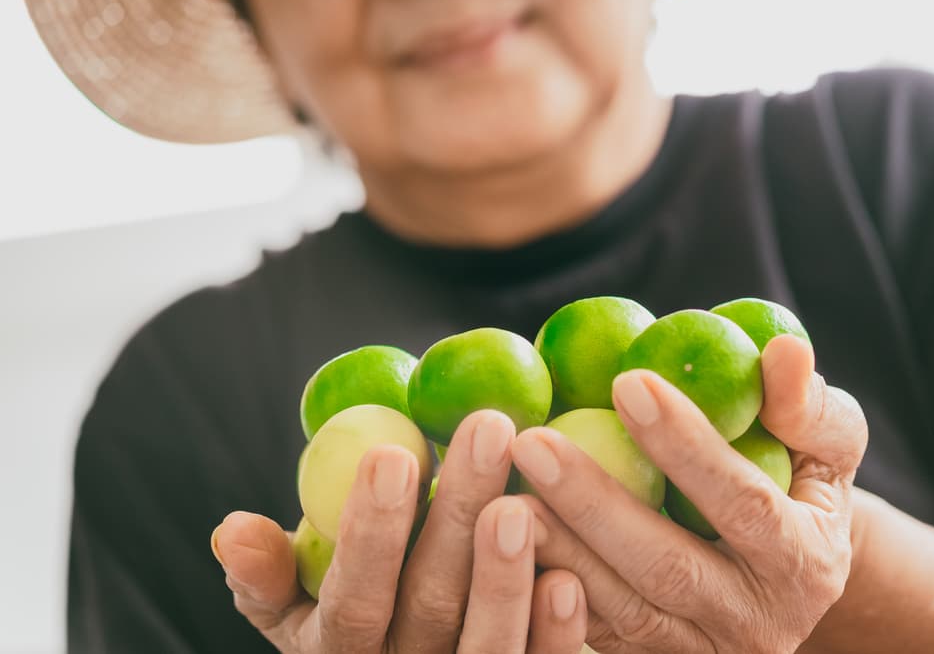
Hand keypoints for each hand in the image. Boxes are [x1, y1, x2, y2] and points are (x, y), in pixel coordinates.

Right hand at [211, 410, 587, 652]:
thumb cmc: (351, 616)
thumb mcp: (297, 610)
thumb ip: (269, 575)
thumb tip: (233, 530)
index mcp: (340, 648)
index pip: (352, 598)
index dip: (371, 532)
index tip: (393, 452)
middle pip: (430, 604)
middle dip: (456, 517)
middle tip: (488, 430)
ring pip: (485, 643)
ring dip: (505, 577)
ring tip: (523, 503)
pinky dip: (556, 635)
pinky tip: (571, 578)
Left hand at [512, 334, 867, 653]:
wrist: (779, 583)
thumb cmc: (795, 491)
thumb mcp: (824, 451)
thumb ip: (809, 409)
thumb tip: (783, 351)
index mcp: (804, 563)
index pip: (745, 503)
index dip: (687, 445)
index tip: (626, 381)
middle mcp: (754, 623)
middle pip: (666, 567)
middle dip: (594, 504)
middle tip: (531, 441)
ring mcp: (697, 653)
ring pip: (618, 612)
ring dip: (556, 552)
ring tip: (501, 493)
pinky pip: (590, 636)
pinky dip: (543, 592)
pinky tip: (498, 541)